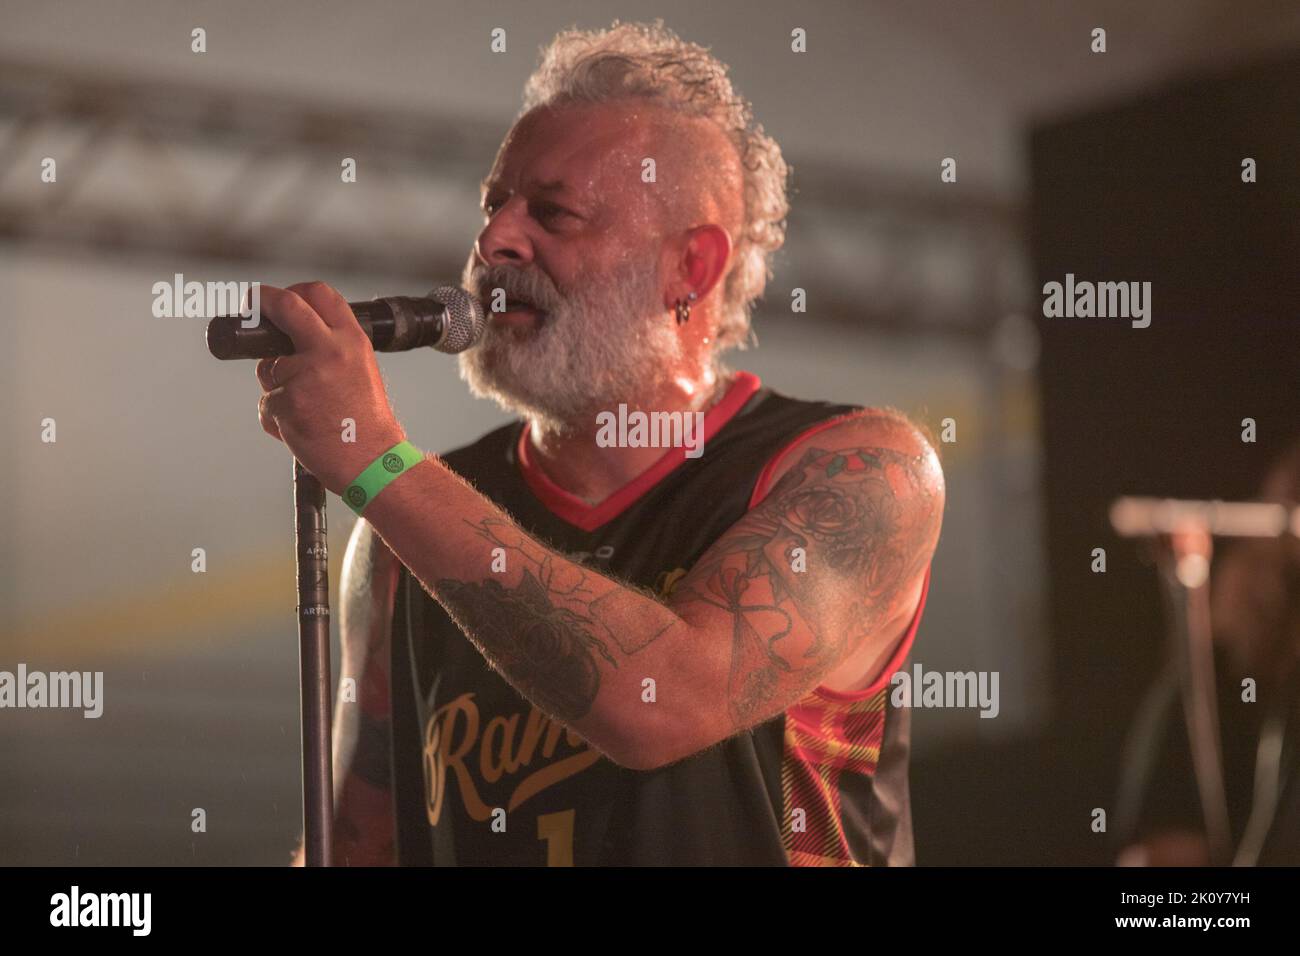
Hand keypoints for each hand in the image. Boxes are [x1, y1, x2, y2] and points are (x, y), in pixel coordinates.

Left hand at [254, 282, 406, 493]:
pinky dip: (276, 417)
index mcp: (352, 341)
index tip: (277, 296)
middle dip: (260, 300)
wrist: (372, 461)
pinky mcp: (287, 401)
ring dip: (275, 387)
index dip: (293, 290)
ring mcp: (306, 375)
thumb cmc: (365, 423)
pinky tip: (301, 427)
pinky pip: (266, 402)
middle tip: (249, 304)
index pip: (320, 295)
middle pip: (286, 307)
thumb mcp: (361, 371)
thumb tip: (289, 341)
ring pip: (268, 368)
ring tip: (306, 409)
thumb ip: (331, 349)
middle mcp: (330, 351)